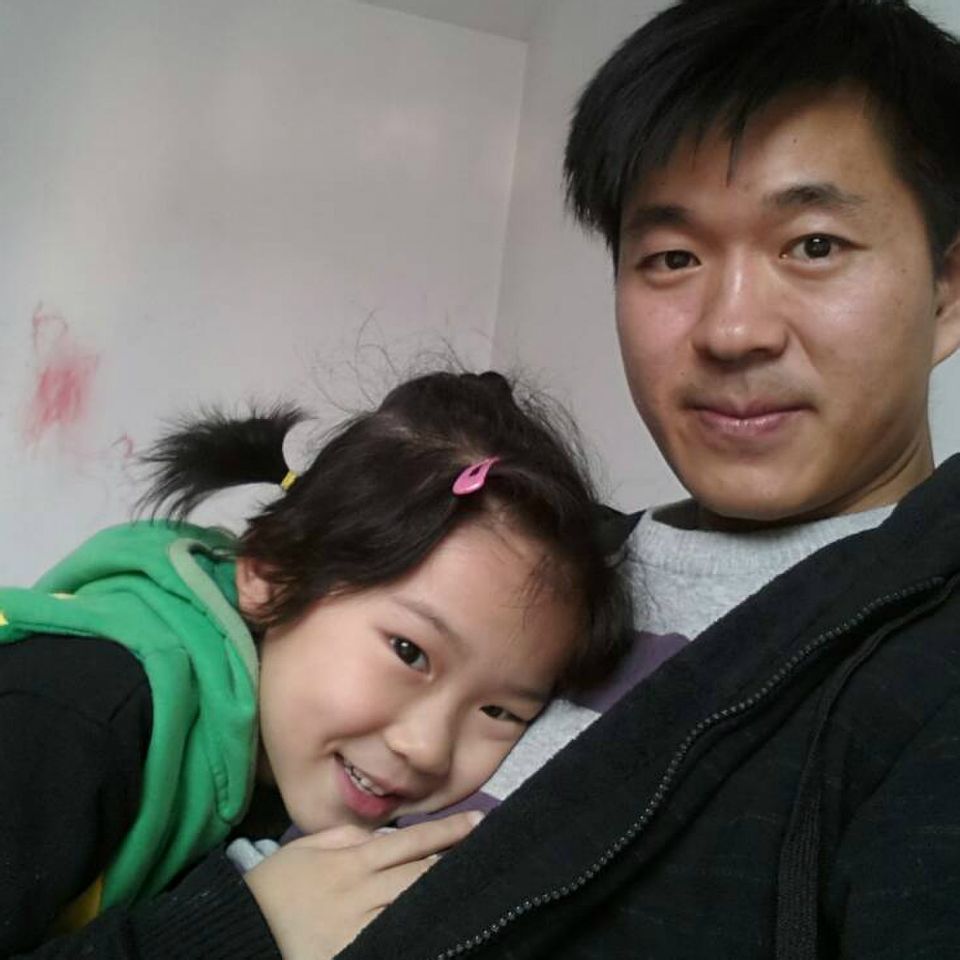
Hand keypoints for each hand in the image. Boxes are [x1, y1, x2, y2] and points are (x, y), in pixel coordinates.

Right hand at [244, 810, 482, 959]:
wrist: (244, 930)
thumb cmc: (276, 885)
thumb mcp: (307, 846)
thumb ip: (347, 835)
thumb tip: (385, 833)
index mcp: (353, 859)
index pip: (411, 841)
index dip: (448, 832)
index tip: (480, 822)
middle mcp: (364, 890)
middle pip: (421, 873)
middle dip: (455, 861)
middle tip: (491, 851)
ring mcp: (363, 926)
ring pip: (415, 904)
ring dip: (444, 892)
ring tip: (475, 882)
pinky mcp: (358, 952)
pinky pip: (398, 937)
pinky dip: (420, 927)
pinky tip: (441, 921)